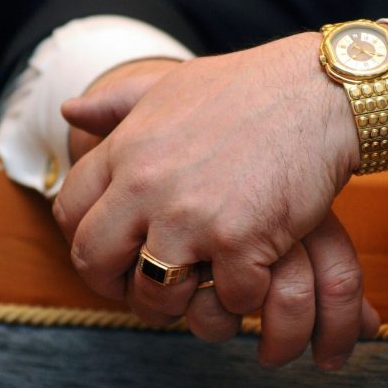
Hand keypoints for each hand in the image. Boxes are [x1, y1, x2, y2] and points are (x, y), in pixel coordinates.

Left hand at [54, 30, 387, 368]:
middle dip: (117, 286)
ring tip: (203, 288)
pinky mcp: (243, 240)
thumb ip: (116, 103)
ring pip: (156, 294)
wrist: (319, 91)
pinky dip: (244, 294)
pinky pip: (228, 298)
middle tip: (148, 289)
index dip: (85, 243)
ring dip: (179, 302)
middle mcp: (148, 185)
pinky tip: (256, 271)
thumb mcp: (172, 85)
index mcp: (128, 148)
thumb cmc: (250, 88)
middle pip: (96, 262)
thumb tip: (69, 112)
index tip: (113, 255)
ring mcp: (194, 216)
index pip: (68, 212)